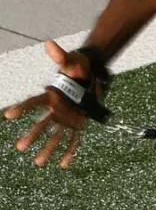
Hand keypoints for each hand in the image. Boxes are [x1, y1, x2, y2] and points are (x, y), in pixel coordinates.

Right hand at [3, 41, 91, 167]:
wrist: (92, 74)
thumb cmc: (79, 67)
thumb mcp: (72, 61)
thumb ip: (61, 56)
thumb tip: (50, 44)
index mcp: (52, 94)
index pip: (34, 102)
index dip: (23, 108)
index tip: (9, 115)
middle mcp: (56, 109)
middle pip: (42, 123)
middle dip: (32, 135)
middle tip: (20, 146)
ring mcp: (67, 118)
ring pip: (56, 135)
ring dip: (48, 149)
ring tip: (38, 162)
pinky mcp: (79, 124)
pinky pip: (74, 139)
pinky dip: (70, 151)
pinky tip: (63, 164)